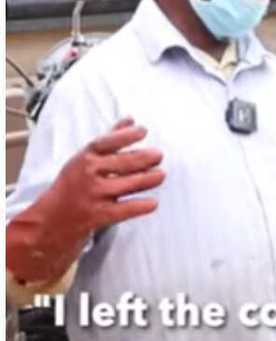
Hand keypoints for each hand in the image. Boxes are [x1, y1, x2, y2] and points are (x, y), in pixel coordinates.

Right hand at [6, 118, 164, 282]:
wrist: (50, 221)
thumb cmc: (73, 185)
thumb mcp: (85, 159)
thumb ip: (110, 139)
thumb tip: (131, 119)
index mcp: (84, 158)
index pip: (106, 142)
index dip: (125, 135)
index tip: (143, 131)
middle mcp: (87, 174)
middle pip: (122, 163)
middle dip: (143, 158)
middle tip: (159, 155)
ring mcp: (93, 195)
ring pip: (127, 184)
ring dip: (147, 179)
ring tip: (160, 175)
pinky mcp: (99, 215)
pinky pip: (124, 210)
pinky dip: (140, 206)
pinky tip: (153, 203)